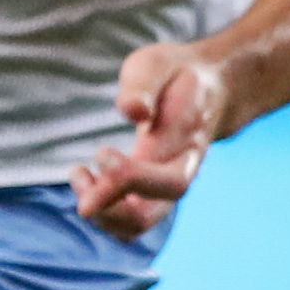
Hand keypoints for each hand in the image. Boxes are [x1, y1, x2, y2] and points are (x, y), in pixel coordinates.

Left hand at [71, 42, 229, 240]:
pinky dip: (102, 210)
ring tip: (79, 175)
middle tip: (80, 174)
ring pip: (137, 225)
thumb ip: (142, 86)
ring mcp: (166, 186)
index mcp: (185, 142)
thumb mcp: (156, 63)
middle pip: (151, 215)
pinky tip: (85, 178)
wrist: (210, 89)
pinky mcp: (152, 191)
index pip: (165, 180)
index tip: (100, 152)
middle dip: (108, 207)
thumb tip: (133, 112)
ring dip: (101, 213)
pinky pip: (129, 219)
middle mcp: (180, 171)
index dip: (127, 178)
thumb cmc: (175, 75)